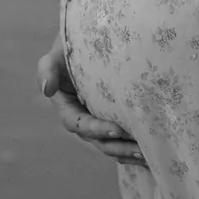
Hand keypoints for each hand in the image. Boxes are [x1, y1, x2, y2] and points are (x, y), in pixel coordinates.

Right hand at [35, 29, 144, 166]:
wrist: (85, 43)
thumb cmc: (68, 48)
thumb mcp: (54, 56)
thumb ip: (47, 70)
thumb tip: (46, 89)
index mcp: (66, 109)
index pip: (80, 124)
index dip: (97, 130)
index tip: (117, 130)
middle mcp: (82, 120)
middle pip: (99, 141)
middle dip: (119, 147)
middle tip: (140, 150)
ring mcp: (97, 122)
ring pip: (112, 145)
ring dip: (128, 152)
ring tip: (149, 155)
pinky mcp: (112, 120)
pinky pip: (121, 140)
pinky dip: (133, 148)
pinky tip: (151, 152)